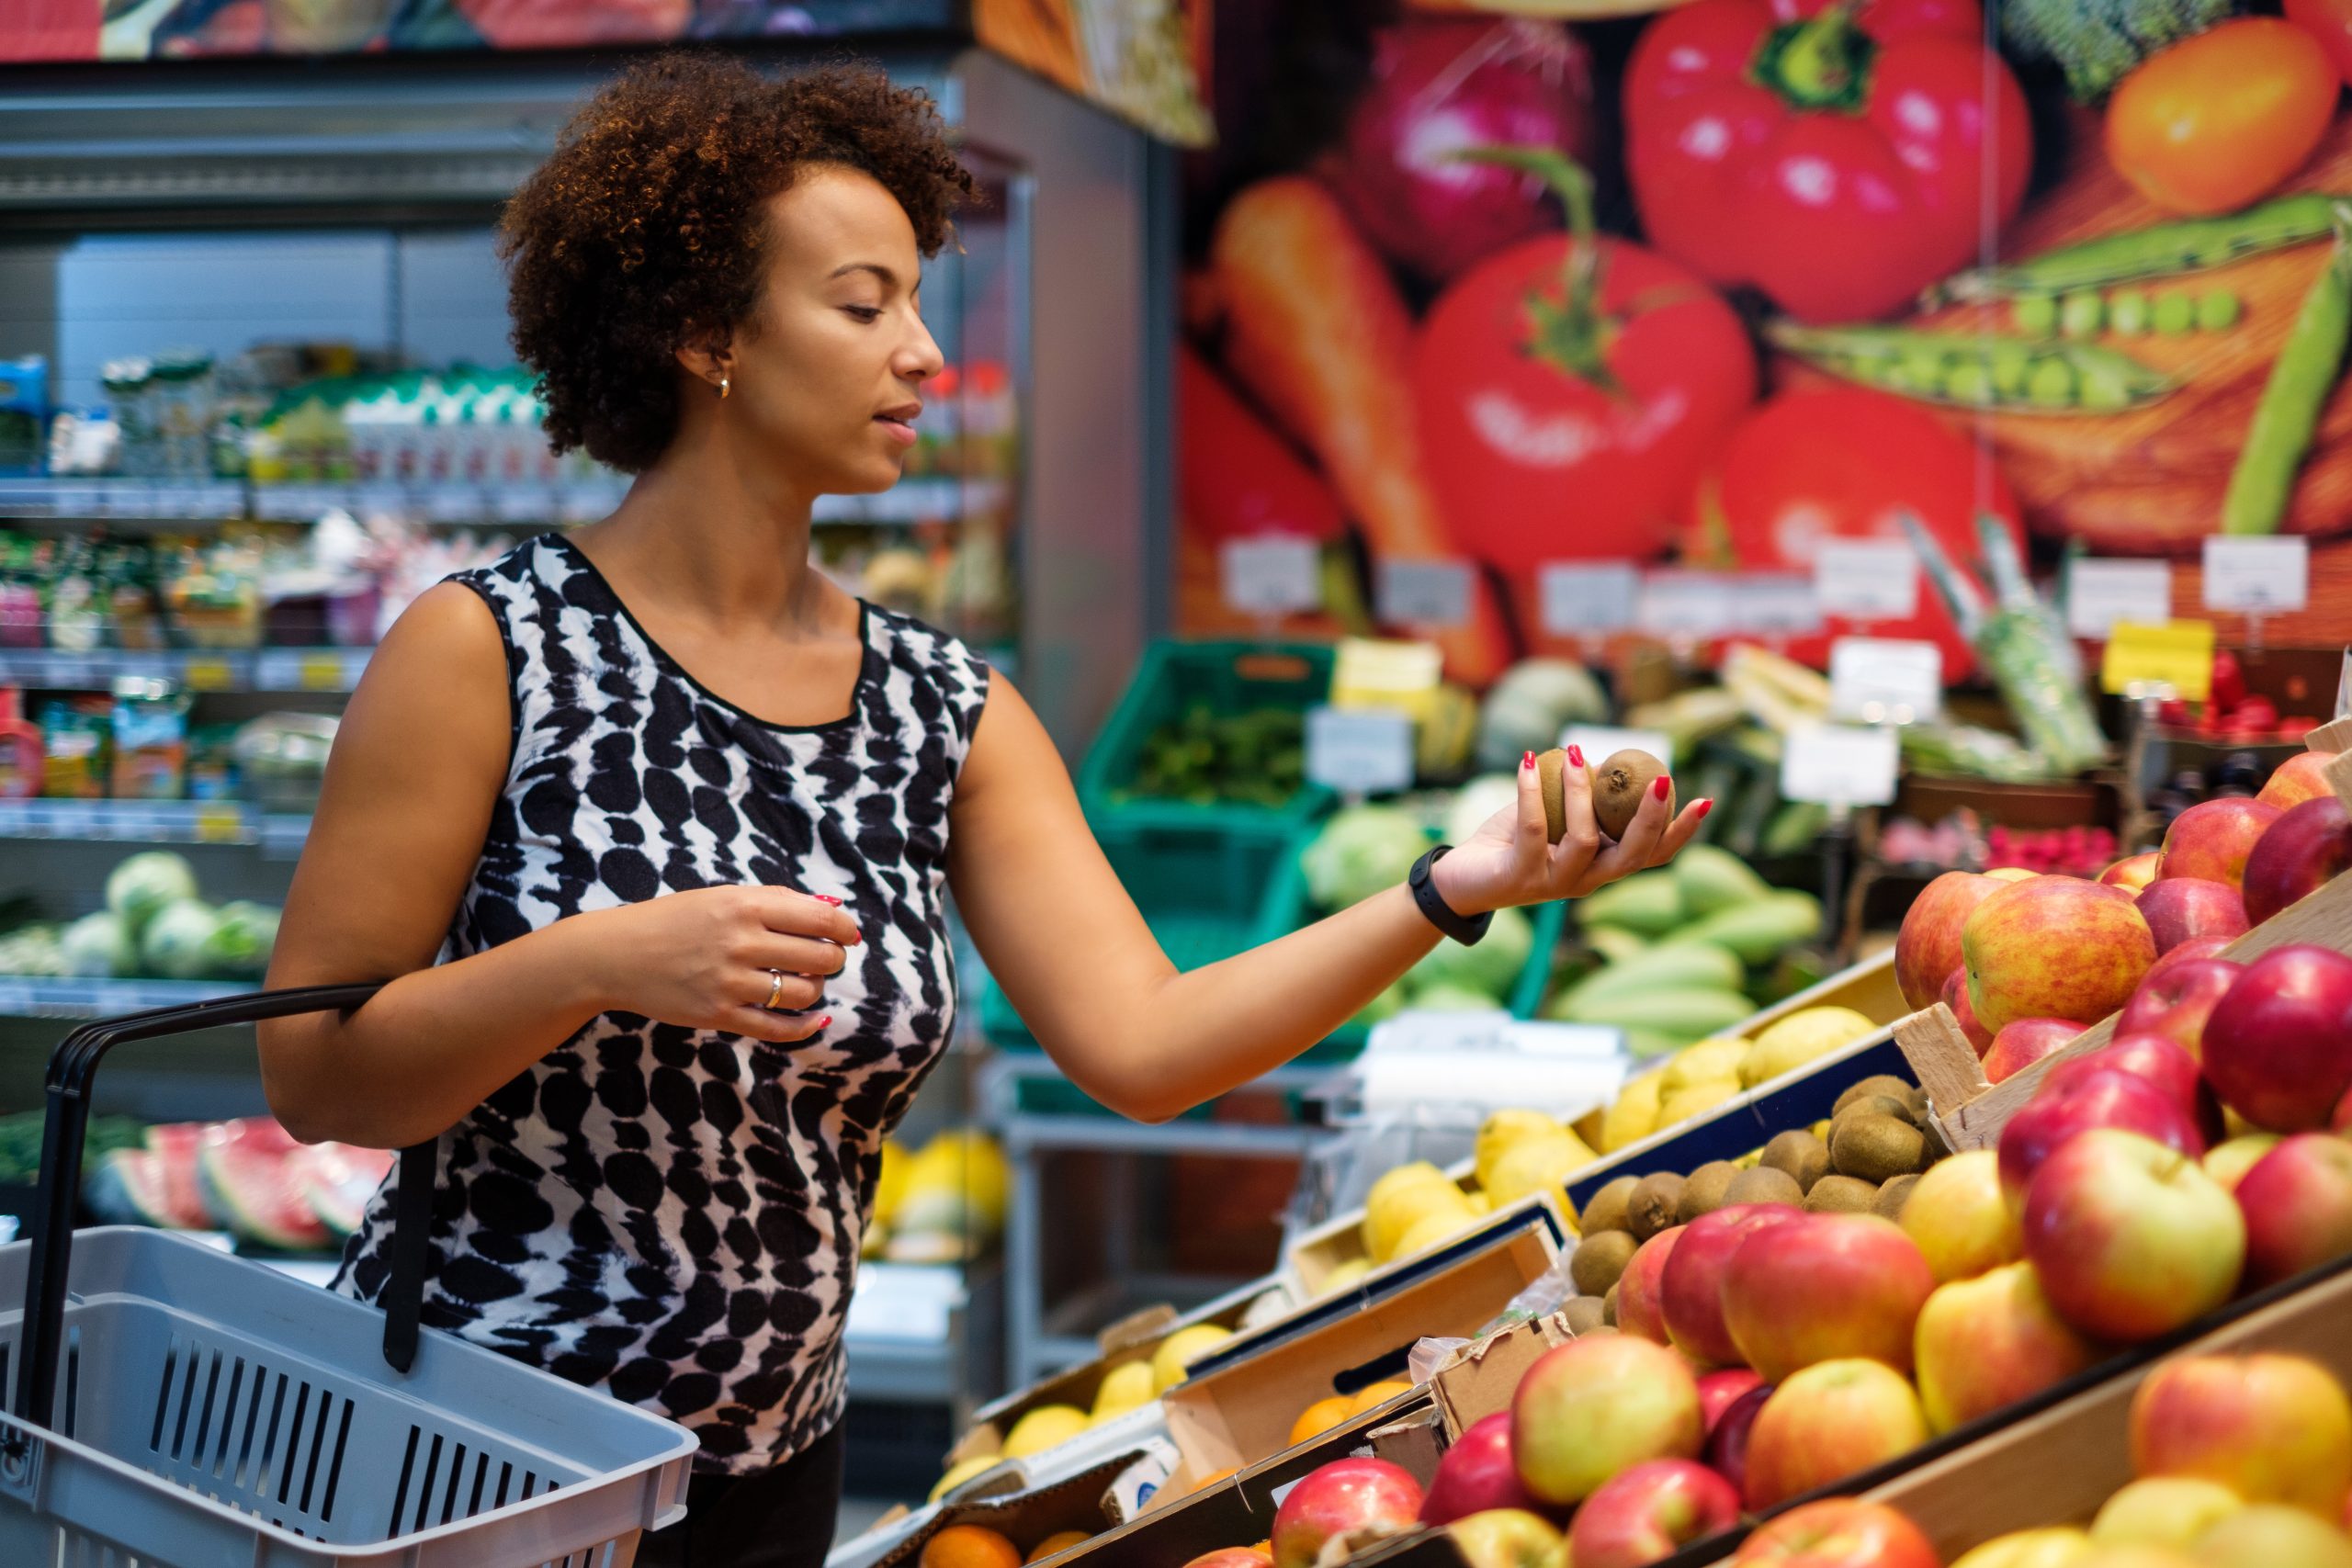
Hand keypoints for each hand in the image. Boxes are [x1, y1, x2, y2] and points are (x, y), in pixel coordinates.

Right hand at [579, 885, 861, 1043]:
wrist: (618, 955)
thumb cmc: (674, 920)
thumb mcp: (722, 896)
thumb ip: (776, 900)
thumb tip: (832, 908)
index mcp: (745, 906)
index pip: (820, 917)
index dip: (845, 928)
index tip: (849, 935)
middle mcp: (741, 942)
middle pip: (819, 957)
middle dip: (832, 959)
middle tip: (826, 958)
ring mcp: (731, 982)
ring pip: (804, 993)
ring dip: (816, 989)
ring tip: (806, 982)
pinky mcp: (720, 1015)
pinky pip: (778, 1028)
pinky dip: (806, 1026)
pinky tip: (815, 1019)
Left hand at [1431, 747, 1708, 916]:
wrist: (1460, 879)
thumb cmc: (1510, 842)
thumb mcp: (1553, 819)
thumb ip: (1581, 800)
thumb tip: (1603, 760)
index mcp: (1601, 866)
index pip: (1652, 855)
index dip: (1680, 832)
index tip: (1705, 800)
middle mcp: (1585, 881)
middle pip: (1632, 856)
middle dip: (1650, 818)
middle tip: (1659, 780)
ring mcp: (1553, 884)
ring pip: (1584, 841)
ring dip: (1582, 794)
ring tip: (1577, 754)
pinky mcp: (1519, 878)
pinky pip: (1534, 831)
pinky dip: (1533, 792)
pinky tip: (1529, 761)